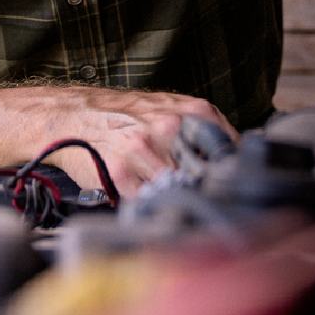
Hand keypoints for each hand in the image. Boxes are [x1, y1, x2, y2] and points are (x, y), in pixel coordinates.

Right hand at [43, 86, 237, 196]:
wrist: (76, 115)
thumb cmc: (128, 114)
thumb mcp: (172, 108)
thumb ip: (204, 129)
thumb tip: (238, 157)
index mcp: (191, 112)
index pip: (230, 150)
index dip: (232, 174)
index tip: (234, 189)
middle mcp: (170, 129)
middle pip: (206, 175)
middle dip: (205, 191)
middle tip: (203, 202)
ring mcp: (145, 152)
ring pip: (177, 191)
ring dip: (176, 201)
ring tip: (173, 202)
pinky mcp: (122, 175)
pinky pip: (148, 202)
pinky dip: (150, 206)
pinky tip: (146, 199)